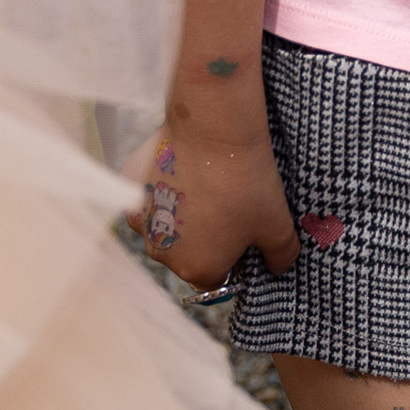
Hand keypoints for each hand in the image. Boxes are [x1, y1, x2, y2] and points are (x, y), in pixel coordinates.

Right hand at [138, 105, 299, 291]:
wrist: (213, 130)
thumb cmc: (246, 183)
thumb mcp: (278, 226)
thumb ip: (280, 257)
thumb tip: (277, 267)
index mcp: (195, 269)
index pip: (215, 279)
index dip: (231, 259)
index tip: (243, 233)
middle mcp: (161, 251)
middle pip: (186, 254)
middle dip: (204, 237)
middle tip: (226, 205)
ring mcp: (140, 219)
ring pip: (165, 225)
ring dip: (180, 214)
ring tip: (205, 185)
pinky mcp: (129, 187)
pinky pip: (149, 196)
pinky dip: (163, 188)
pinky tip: (183, 169)